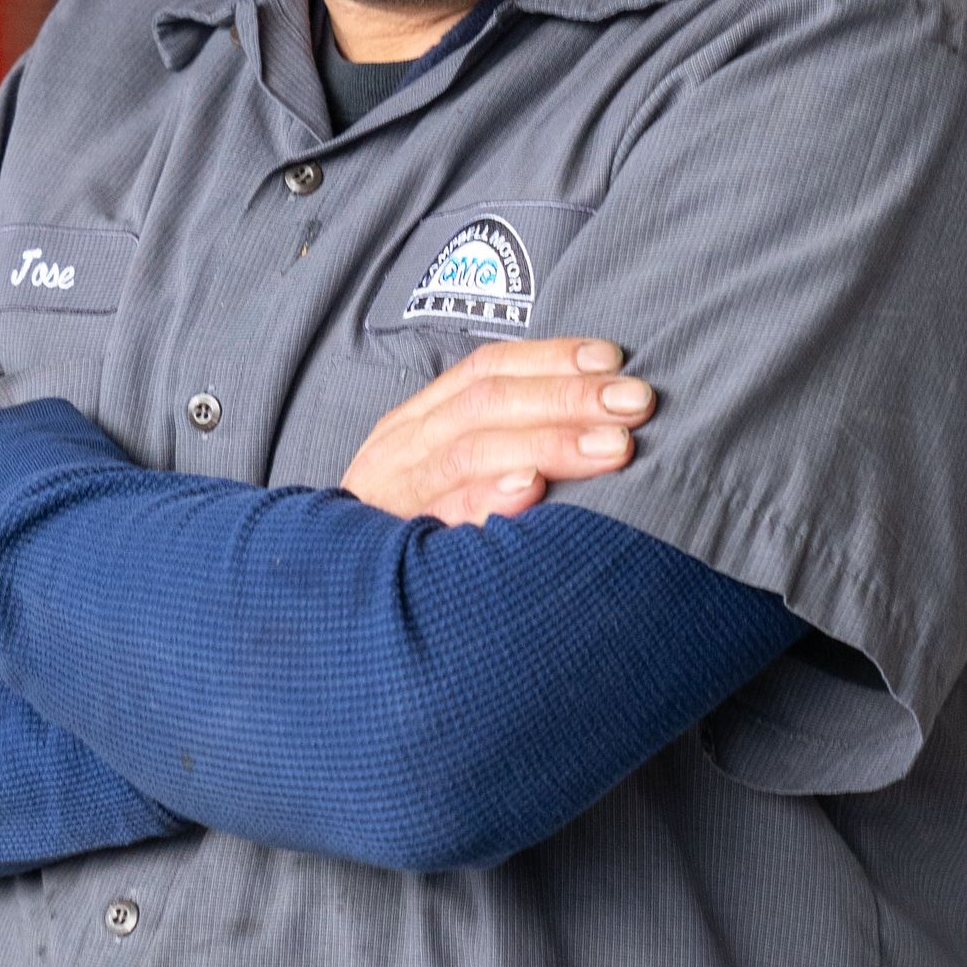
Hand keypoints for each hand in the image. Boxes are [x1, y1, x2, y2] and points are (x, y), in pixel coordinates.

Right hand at [341, 339, 654, 527]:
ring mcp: (394, 499)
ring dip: (547, 443)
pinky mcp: (393, 552)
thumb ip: (495, 444)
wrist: (330, 607)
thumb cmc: (412, 537)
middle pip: (486, 404)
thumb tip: (590, 418)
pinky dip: (486, 499)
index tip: (613, 359)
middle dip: (567, 398)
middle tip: (636, 403)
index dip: (550, 359)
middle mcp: (401, 451)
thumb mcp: (440, 478)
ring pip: (470, 451)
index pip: (485, 371)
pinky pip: (441, 518)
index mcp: (416, 424)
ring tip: (611, 447)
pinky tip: (532, 490)